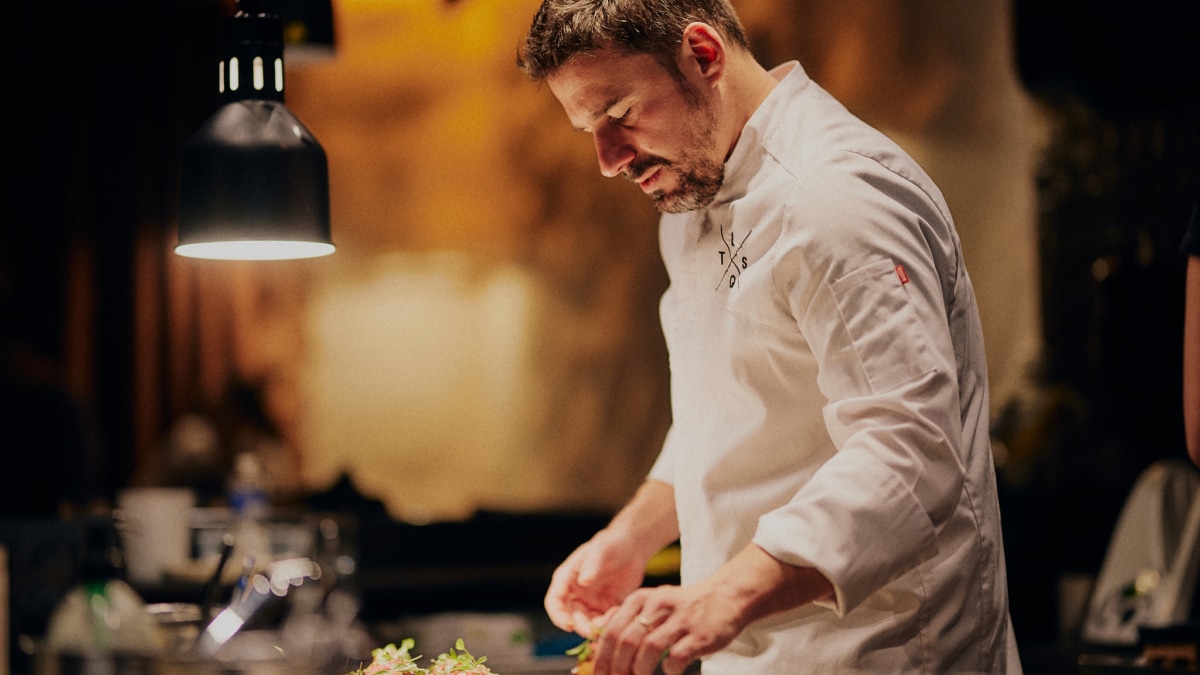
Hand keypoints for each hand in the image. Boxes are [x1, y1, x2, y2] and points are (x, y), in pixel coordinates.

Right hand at [545, 528, 650, 636]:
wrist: (632, 547)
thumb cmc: (611, 544)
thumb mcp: (600, 550)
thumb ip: (591, 565)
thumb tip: (583, 581)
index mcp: (566, 579)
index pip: (554, 602)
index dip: (558, 616)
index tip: (568, 626)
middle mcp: (575, 593)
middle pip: (570, 617)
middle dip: (579, 626)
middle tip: (592, 631)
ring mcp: (590, 602)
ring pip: (587, 623)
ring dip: (595, 627)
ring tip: (610, 618)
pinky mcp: (605, 608)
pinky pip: (603, 622)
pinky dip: (608, 623)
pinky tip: (618, 613)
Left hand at [588, 545, 834, 674]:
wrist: (724, 596)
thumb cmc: (682, 606)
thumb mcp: (652, 603)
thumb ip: (628, 618)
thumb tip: (600, 644)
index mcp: (641, 599)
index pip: (612, 630)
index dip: (602, 656)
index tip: (599, 673)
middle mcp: (658, 606)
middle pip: (626, 642)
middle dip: (617, 668)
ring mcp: (679, 620)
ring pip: (648, 649)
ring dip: (640, 670)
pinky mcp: (699, 634)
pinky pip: (676, 657)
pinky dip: (669, 669)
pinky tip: (670, 670)